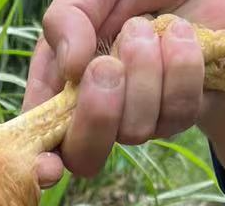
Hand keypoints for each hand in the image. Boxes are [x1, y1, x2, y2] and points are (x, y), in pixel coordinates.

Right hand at [21, 0, 224, 184]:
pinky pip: (179, 110)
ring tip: (146, 28)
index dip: (41, 164)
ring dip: (142, 73)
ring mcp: (141, 119)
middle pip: (84, 157)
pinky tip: (180, 34)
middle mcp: (98, 113)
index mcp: (60, 86)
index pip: (42, 141)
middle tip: (106, 66)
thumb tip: (70, 66)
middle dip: (95, 116)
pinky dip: (180, 65)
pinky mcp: (183, 113)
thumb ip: (68, 19)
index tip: (48, 167)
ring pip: (135, 130)